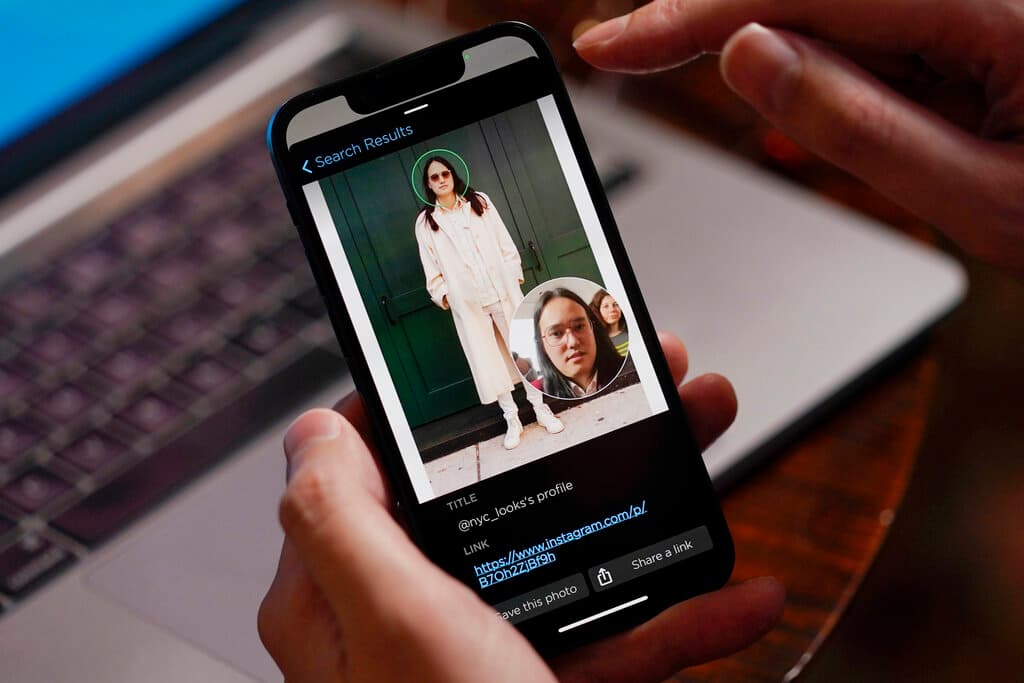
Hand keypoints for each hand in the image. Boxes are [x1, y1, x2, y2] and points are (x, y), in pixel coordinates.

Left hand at [258, 332, 783, 681]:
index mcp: (346, 595)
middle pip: (490, 495)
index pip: (368, 468)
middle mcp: (409, 620)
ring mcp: (483, 656)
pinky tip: (742, 593)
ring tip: (704, 439)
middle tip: (634, 382)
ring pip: (565, 550)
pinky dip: (682, 614)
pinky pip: (617, 637)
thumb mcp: (396, 626)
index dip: (427, 405)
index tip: (486, 356)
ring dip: (646, 498)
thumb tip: (313, 430)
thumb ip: (339, 521)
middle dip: (572, 434)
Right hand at [574, 0, 1023, 271]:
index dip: (691, 15)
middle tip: (627, 53)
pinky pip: (871, 29)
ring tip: (698, 84)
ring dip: (758, 46)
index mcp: (995, 6)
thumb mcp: (979, 200)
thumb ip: (857, 127)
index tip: (613, 43)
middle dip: (706, 17)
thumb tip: (749, 57)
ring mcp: (973, 4)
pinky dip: (813, 67)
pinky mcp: (971, 23)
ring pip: (830, 7)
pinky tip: (782, 101)